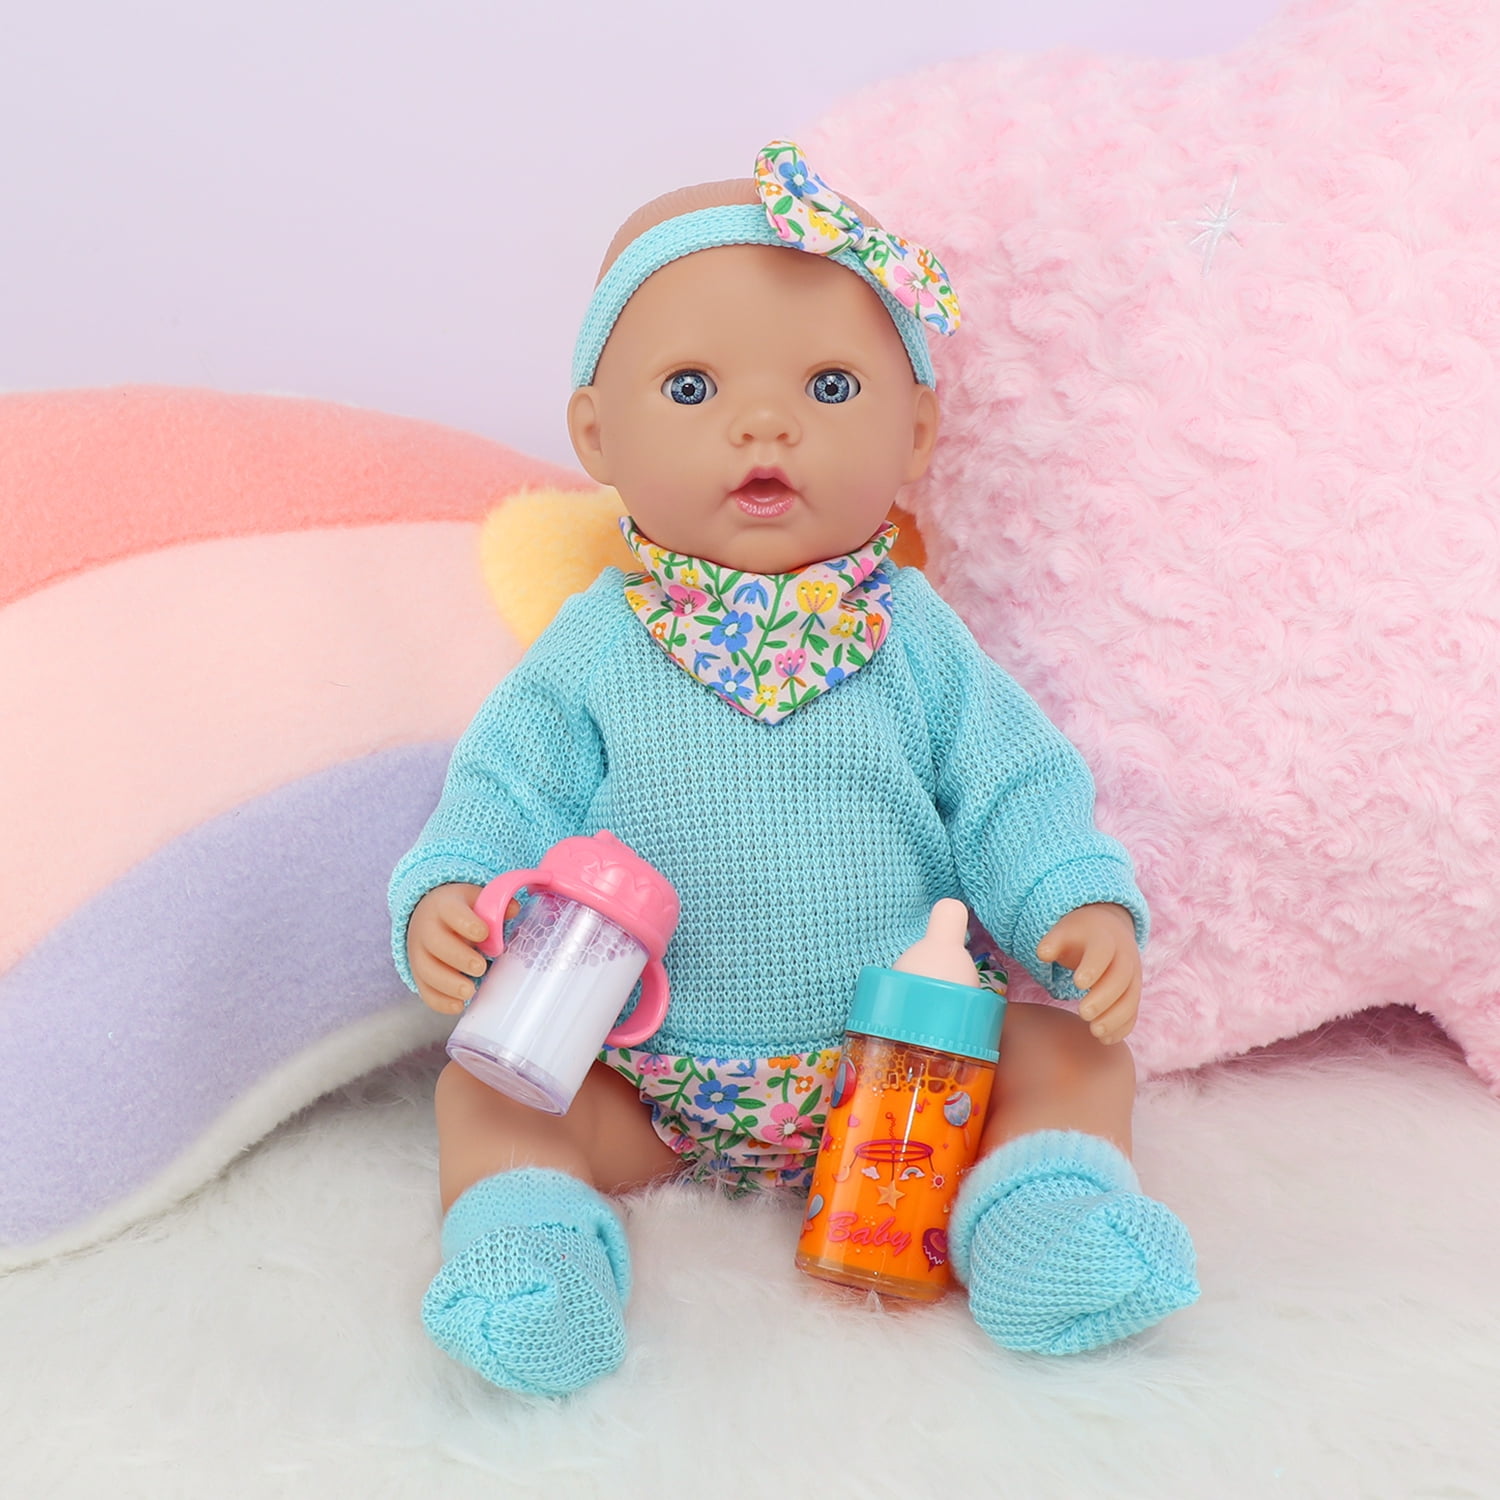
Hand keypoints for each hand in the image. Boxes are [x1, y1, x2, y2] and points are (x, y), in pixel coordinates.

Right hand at [407, 883, 489, 1015]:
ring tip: (470, 990)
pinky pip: (425, 990)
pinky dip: (440, 1001)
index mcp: (444, 906)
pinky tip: (459, 1005)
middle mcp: (427, 930)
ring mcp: (420, 954)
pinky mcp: (419, 975)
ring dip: (448, 984)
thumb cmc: (461, 912)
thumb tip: (513, 909)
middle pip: (436, 943)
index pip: (451, 912)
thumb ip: (494, 907)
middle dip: (458, 957)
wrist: (428, 918)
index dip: (466, 923)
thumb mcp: (476, 901)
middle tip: (480, 967)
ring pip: (427, 970)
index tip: (483, 933)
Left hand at [1036, 903, 1141, 1044]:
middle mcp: (1124, 957)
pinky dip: (1122, 1027)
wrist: (1108, 930)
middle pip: (1120, 978)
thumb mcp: (1065, 931)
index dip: (1092, 967)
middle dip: (1104, 998)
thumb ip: (1053, 942)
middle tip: (1083, 1013)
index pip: (1102, 951)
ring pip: (1131, 998)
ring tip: (1095, 1032)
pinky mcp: (1133, 993)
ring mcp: (1132, 976)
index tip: (1077, 983)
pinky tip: (1106, 1040)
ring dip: (1116, 1018)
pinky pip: (1133, 1012)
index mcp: (1104, 938)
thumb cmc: (1080, 936)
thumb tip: (1042, 953)